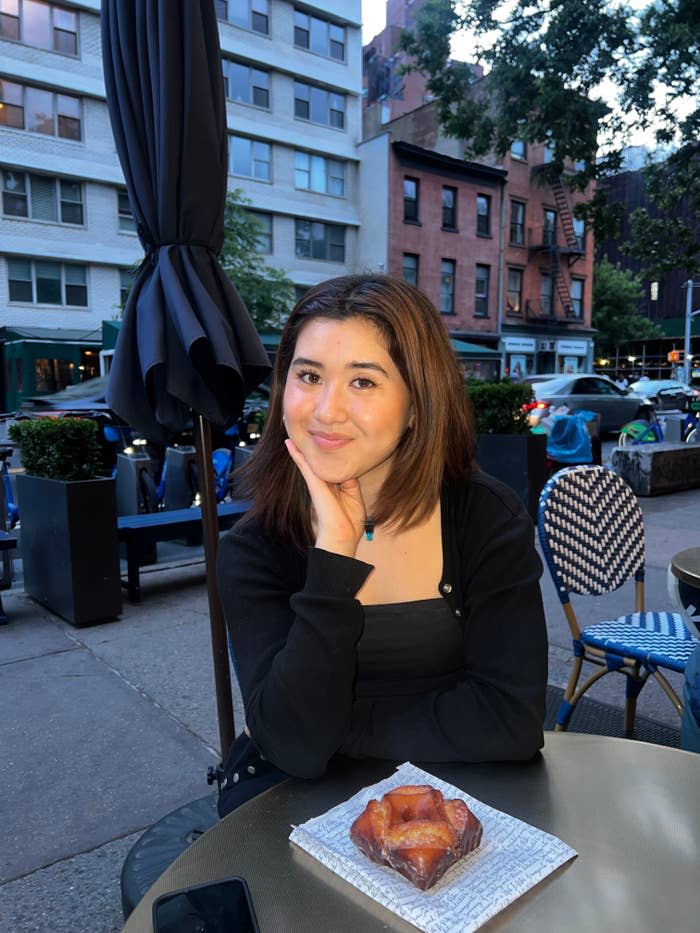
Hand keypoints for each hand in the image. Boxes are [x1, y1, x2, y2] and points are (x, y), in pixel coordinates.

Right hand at [284, 438, 365, 556]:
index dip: (329, 453)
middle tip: (302, 431)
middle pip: (318, 461)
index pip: (331, 465)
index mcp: (335, 486)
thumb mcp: (354, 497)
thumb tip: (347, 468)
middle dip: (311, 448)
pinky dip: (298, 455)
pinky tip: (290, 444)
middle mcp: (324, 483)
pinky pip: (304, 466)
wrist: (343, 536)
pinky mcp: (314, 485)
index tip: (325, 438)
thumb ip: (350, 481)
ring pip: (308, 461)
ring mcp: (318, 484)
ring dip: (300, 448)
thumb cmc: (350, 522)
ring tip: (291, 433)